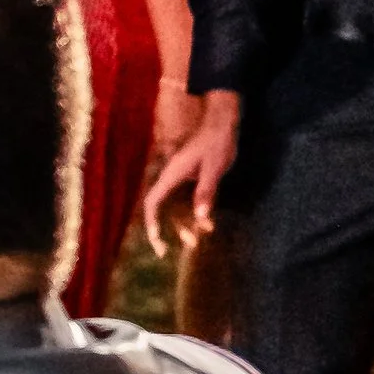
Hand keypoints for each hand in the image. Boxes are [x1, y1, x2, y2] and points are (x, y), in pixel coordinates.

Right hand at [143, 90, 240, 253]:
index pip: (153, 202)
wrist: (222, 123)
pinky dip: (194, 214)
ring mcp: (181, 178)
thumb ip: (206, 191)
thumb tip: (201, 217)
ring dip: (184, 224)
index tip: (157, 240)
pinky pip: (187, 200)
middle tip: (177, 249)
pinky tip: (207, 224)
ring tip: (198, 240)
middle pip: (163, 209)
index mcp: (172, 174)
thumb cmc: (217, 142)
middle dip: (169, 230)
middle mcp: (172, 178)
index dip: (152, 222)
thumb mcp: (214, 168)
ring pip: (176, 207)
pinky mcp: (190, 178)